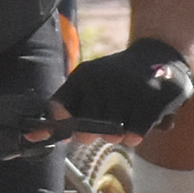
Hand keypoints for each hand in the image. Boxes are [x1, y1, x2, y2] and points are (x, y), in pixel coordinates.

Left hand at [54, 37, 192, 136]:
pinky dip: (136, 134)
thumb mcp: (89, 82)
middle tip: (106, 120)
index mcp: (83, 76)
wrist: (160, 55)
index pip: (57, 108)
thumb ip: (65, 108)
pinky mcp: (151, 101)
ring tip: (126, 114)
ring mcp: (127, 90)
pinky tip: (140, 119)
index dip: (57, 126)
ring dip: (118, 134)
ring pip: (111, 136)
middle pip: (84, 132)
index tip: (65, 132)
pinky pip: (134, 136)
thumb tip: (32, 137)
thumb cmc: (117, 78)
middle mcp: (102, 81)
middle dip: (93, 134)